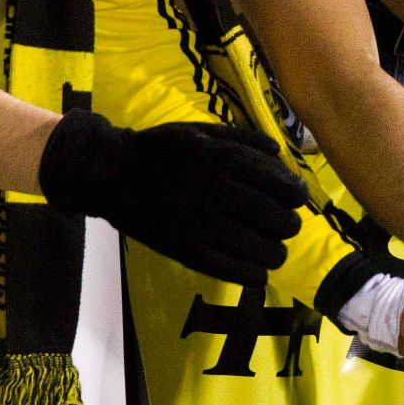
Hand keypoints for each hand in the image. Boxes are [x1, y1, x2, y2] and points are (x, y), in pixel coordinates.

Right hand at [36, 111, 306, 285]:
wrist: (107, 173)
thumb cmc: (159, 150)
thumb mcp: (199, 131)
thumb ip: (243, 140)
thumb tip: (280, 153)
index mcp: (225, 161)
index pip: (284, 187)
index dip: (296, 196)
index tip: (294, 200)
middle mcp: (218, 193)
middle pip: (280, 221)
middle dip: (288, 225)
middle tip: (284, 226)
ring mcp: (203, 225)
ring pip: (265, 250)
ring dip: (275, 251)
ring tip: (271, 249)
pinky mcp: (188, 252)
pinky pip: (239, 271)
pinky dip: (255, 273)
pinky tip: (255, 268)